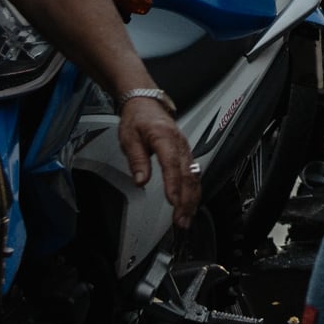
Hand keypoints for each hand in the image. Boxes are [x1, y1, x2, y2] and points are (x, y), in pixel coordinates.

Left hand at [118, 95, 198, 224]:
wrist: (147, 103)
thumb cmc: (138, 119)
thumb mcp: (129, 138)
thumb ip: (137, 160)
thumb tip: (140, 180)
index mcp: (164, 137)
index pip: (171, 164)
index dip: (173, 185)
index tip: (173, 202)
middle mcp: (180, 144)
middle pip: (188, 175)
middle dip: (186, 200)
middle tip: (181, 220)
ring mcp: (186, 149)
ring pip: (194, 177)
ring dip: (192, 199)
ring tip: (186, 218)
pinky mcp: (186, 155)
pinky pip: (194, 175)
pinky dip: (193, 192)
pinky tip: (190, 205)